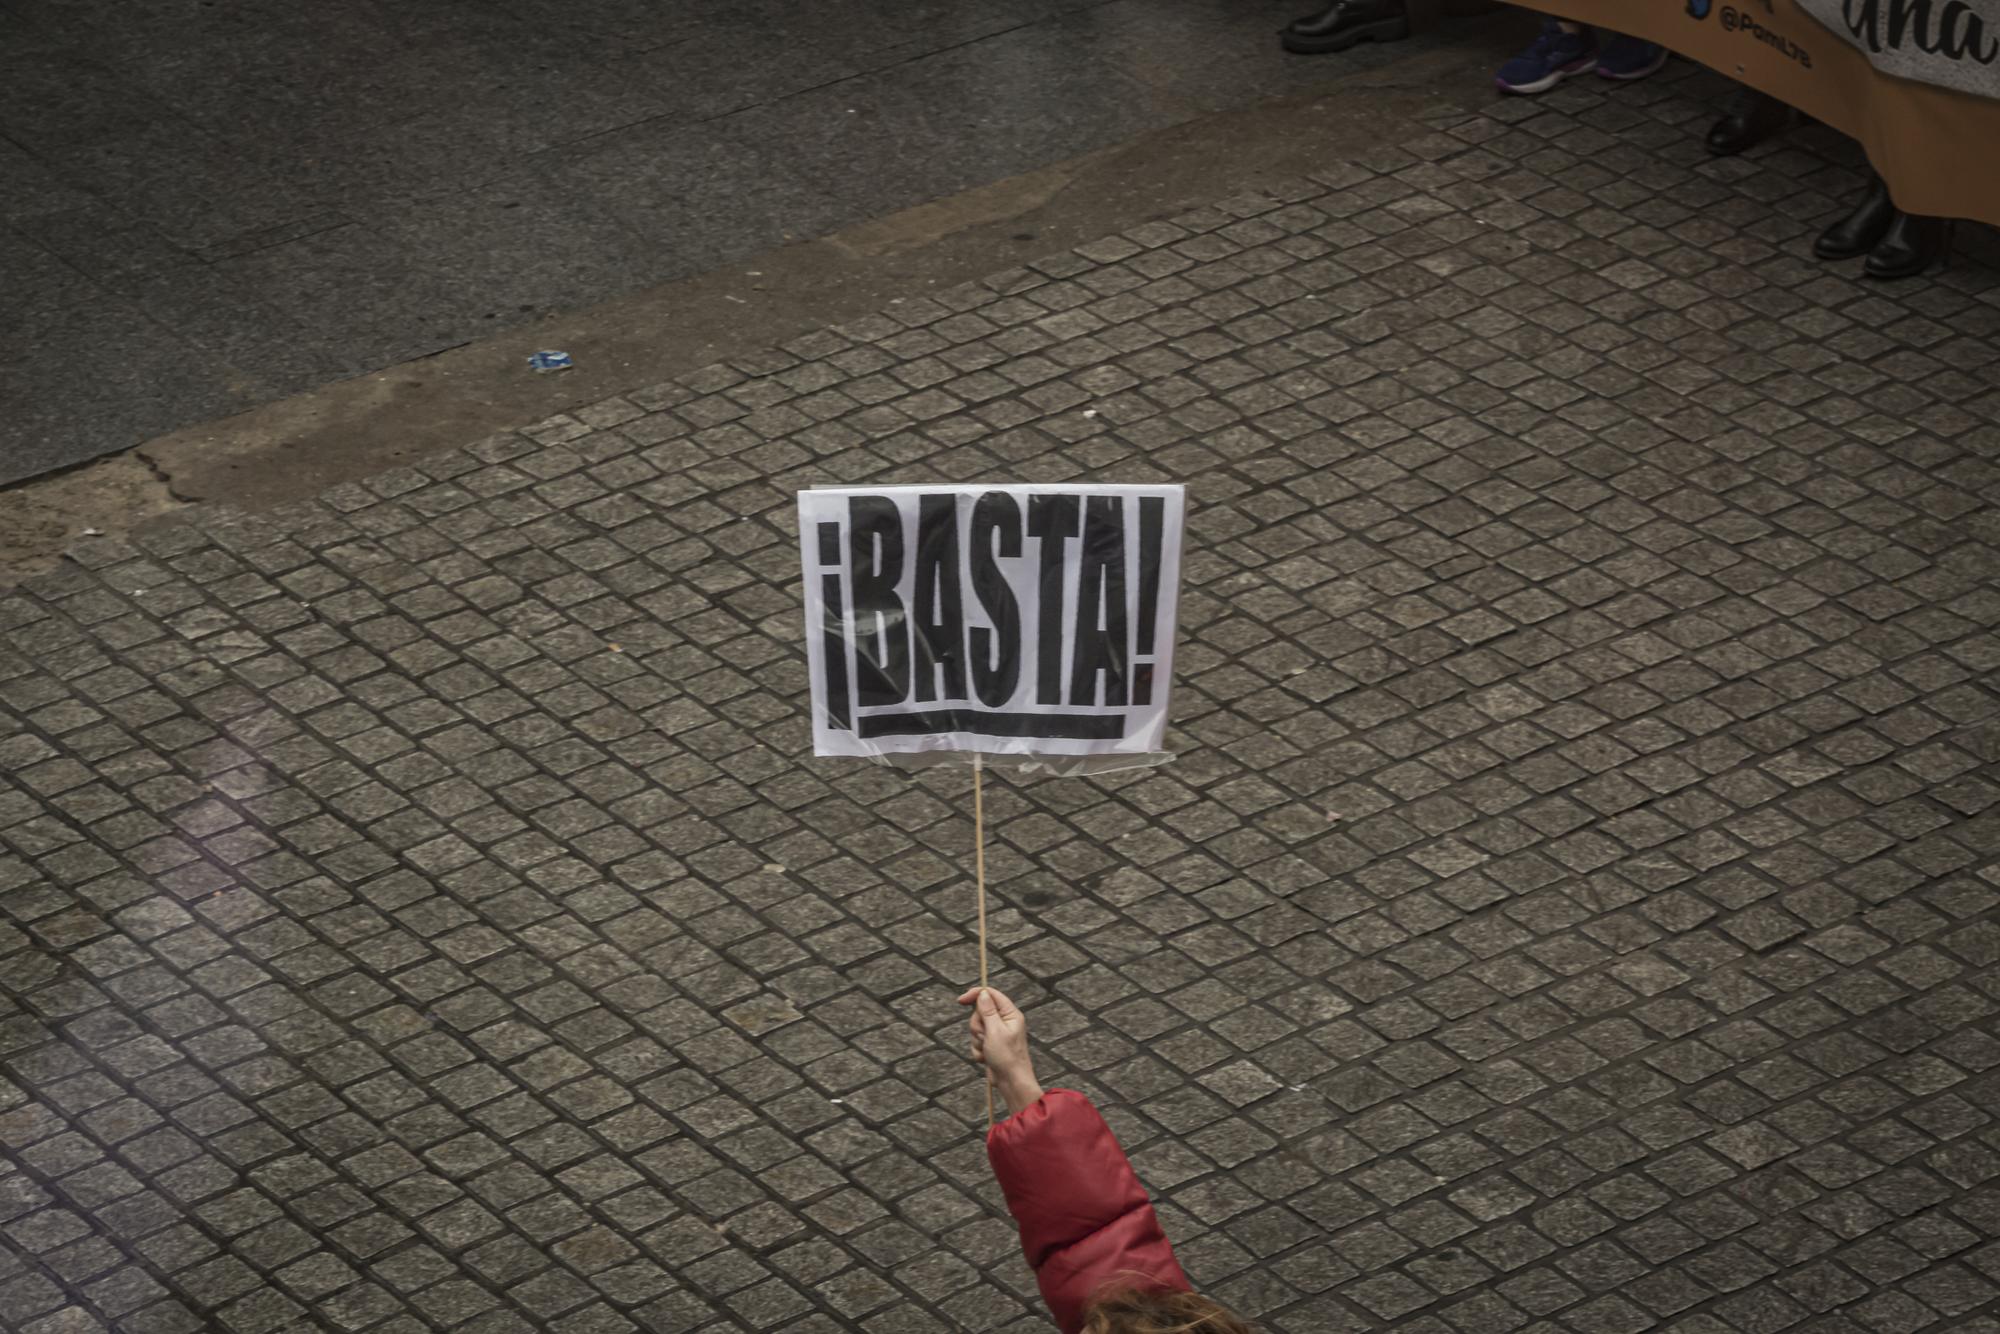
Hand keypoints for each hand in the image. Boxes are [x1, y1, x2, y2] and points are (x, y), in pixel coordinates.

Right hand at [957, 986, 1042, 1114]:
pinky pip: (976, 1041)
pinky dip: (978, 1050)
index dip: (975, 995)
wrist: (1010, 1082)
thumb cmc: (1008, 1057)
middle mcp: (1004, 1021)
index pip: (991, 995)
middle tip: (985, 1036)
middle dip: (977, 1026)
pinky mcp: (991, 1045)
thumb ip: (987, 1010)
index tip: (961, 1000)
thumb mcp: (995, 1030)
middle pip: (980, 1012)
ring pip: (976, 1028)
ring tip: (987, 1050)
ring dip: (977, 1040)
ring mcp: (997, 1034)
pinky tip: (986, 1058)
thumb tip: (982, 993)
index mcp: (1010, 1014)